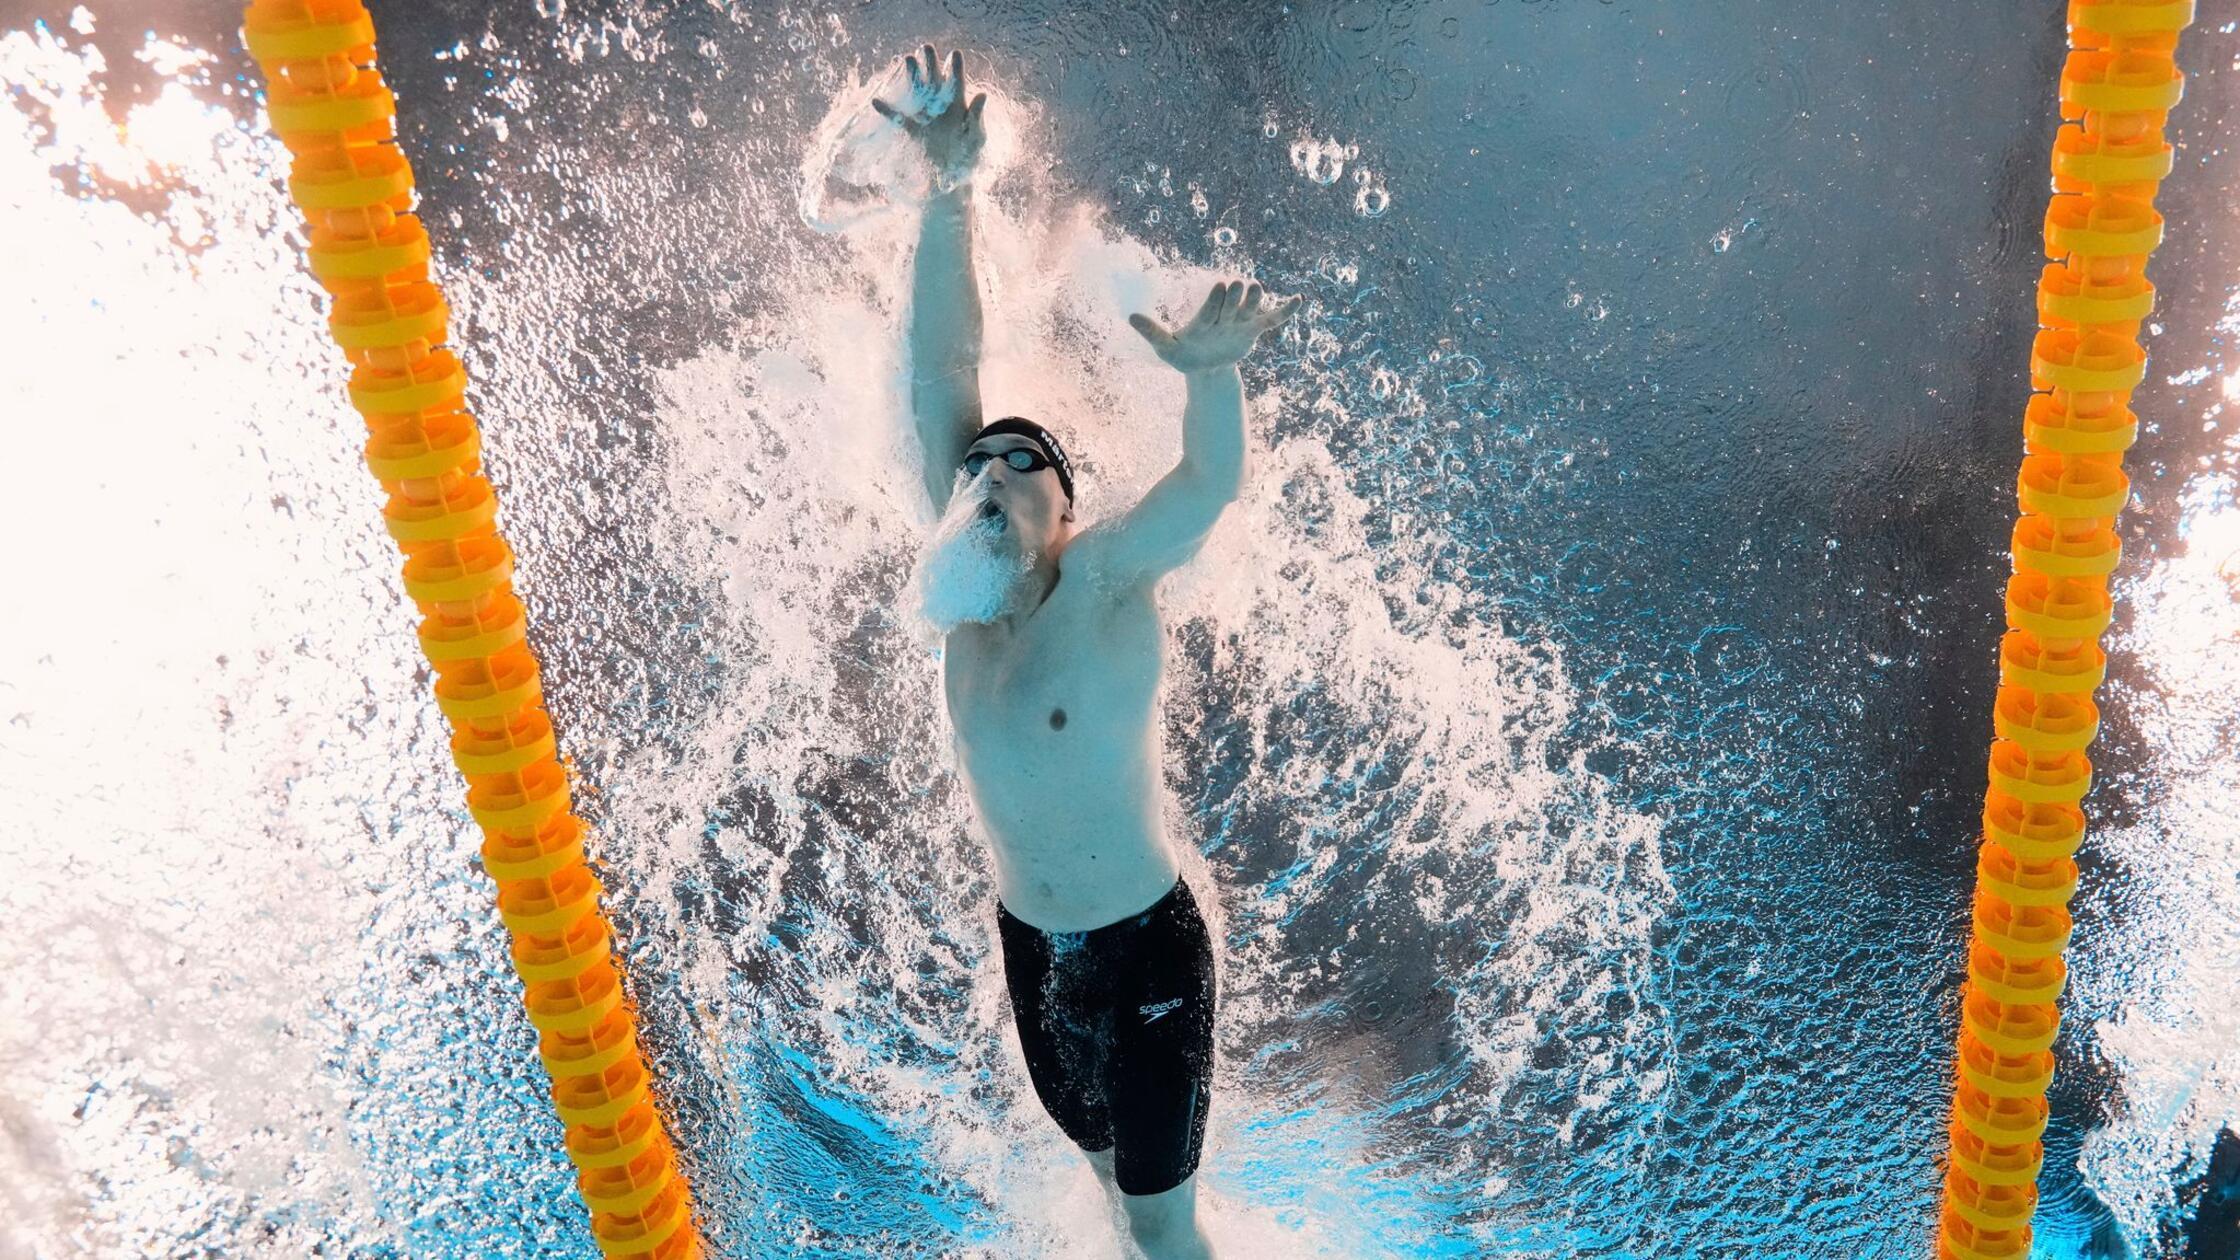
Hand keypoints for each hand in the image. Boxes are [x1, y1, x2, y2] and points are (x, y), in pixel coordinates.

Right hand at [871, 44, 987, 190]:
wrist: (952, 180)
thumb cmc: (969, 158)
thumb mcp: (976, 139)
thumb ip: (977, 117)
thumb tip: (982, 95)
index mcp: (958, 107)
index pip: (957, 83)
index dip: (956, 68)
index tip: (954, 54)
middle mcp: (941, 106)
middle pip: (935, 80)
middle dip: (931, 63)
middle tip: (926, 47)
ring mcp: (925, 116)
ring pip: (916, 92)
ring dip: (911, 76)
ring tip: (907, 58)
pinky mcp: (912, 130)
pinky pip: (897, 119)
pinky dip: (887, 111)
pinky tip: (877, 102)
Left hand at [1128, 281, 1302, 373]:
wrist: (1203, 368)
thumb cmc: (1183, 355)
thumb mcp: (1166, 347)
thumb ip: (1153, 332)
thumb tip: (1129, 317)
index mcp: (1204, 317)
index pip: (1211, 308)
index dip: (1216, 300)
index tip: (1221, 287)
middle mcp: (1223, 315)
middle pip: (1232, 303)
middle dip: (1236, 296)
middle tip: (1239, 284)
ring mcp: (1240, 322)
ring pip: (1250, 308)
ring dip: (1254, 299)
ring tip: (1257, 288)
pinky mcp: (1253, 330)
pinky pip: (1272, 320)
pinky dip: (1284, 311)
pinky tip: (1298, 300)